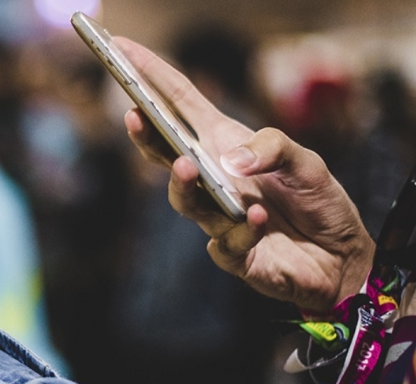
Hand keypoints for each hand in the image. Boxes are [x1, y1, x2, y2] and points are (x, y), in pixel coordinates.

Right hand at [117, 37, 374, 311]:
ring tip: (191, 167)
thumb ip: (273, 149)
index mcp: (224, 144)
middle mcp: (213, 177)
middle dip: (146, 133)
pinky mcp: (232, 252)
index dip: (151, 75)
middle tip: (135, 114)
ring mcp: (217, 216)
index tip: (120, 50)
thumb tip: (229, 160)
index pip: (180, 104)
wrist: (339, 257)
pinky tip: (255, 219)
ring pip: (184, 199)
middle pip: (165, 152)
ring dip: (183, 184)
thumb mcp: (307, 162)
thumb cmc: (318, 201)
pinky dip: (240, 230)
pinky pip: (225, 242)